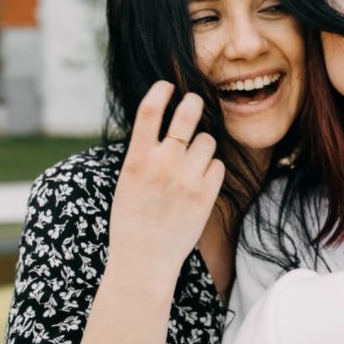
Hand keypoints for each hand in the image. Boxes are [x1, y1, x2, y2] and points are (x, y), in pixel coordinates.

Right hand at [108, 81, 224, 271]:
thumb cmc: (132, 219)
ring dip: (202, 146)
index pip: (150, 110)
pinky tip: (199, 183)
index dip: (160, 91)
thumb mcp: (127, 180)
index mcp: (137, 158)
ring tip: (191, 164)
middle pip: (188, 114)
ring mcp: (187, 177)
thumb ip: (144, 152)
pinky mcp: (207, 193)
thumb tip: (163, 125)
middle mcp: (163, 163)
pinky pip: (217, 165)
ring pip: (207, 141)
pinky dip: (211, 169)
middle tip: (195, 101)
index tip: (167, 84)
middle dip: (194, 102)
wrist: (145, 259)